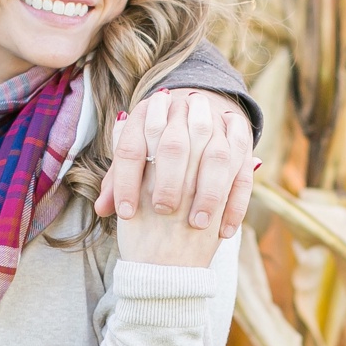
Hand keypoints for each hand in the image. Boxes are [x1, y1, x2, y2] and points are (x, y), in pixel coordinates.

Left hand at [97, 88, 255, 238]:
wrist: (195, 114)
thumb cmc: (154, 152)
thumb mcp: (135, 163)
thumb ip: (118, 183)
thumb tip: (102, 208)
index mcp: (148, 114)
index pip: (131, 148)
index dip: (125, 182)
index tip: (125, 214)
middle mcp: (183, 114)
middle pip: (174, 146)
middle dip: (168, 182)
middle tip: (162, 212)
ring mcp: (217, 126)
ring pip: (216, 157)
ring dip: (208, 192)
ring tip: (197, 224)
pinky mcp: (240, 143)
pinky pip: (243, 171)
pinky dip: (235, 203)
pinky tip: (223, 231)